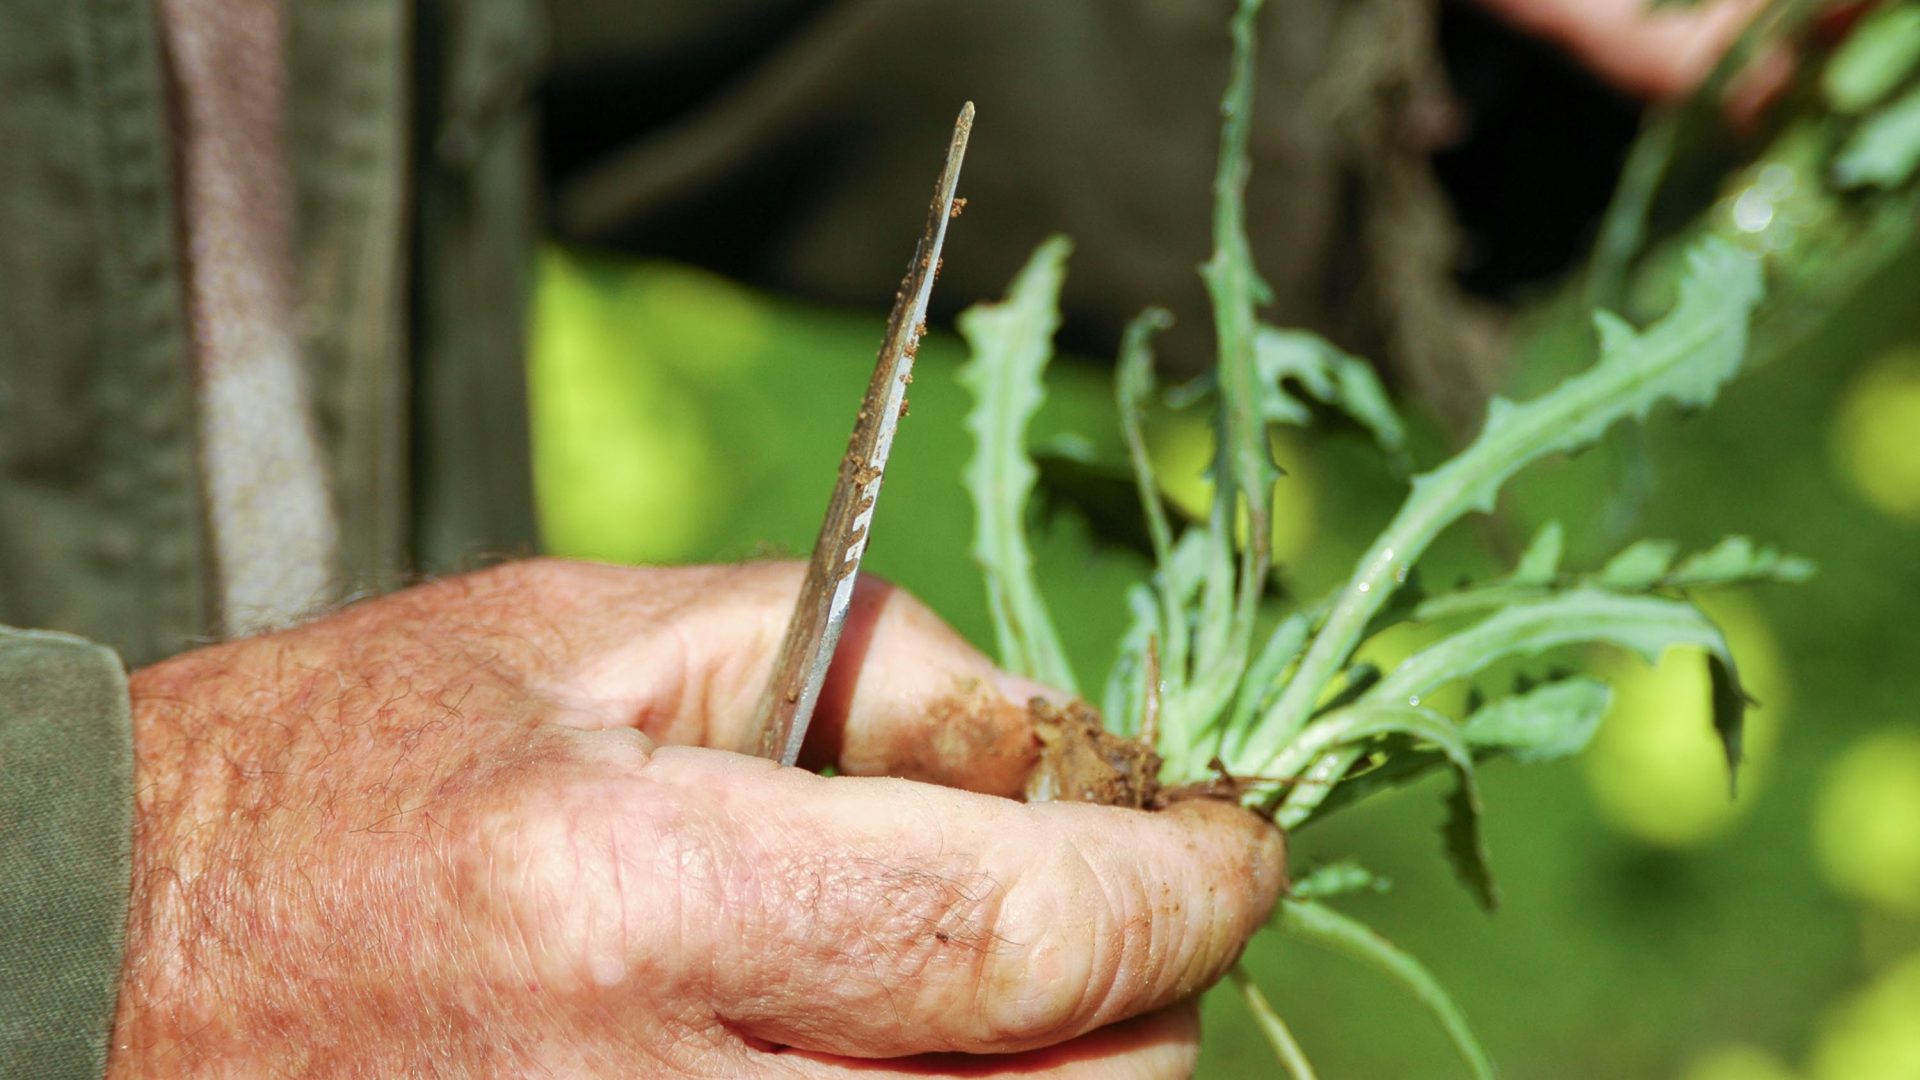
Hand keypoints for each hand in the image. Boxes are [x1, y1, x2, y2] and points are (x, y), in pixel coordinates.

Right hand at [110, 559, 1284, 1076]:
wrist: (106, 966)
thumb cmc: (326, 781)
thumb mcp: (580, 637)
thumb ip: (848, 657)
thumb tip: (1046, 728)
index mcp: (638, 898)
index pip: (1018, 926)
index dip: (1181, 886)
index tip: (1237, 843)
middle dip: (1153, 999)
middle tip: (1141, 901)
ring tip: (1025, 979)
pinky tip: (916, 1055)